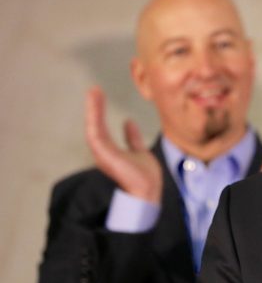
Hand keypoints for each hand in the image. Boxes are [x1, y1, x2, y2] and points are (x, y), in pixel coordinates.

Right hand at [85, 86, 162, 202]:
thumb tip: (128, 122)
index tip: (100, 97)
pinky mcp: (103, 154)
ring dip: (92, 109)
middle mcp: (103, 153)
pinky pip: (95, 132)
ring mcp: (102, 154)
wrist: (148, 192)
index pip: (103, 129)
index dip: (100, 113)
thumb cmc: (145, 178)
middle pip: (95, 126)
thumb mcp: (140, 151)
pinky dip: (94, 117)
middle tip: (94, 90)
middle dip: (94, 108)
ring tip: (94, 92)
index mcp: (110, 152)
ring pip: (93, 127)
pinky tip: (95, 103)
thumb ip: (132, 138)